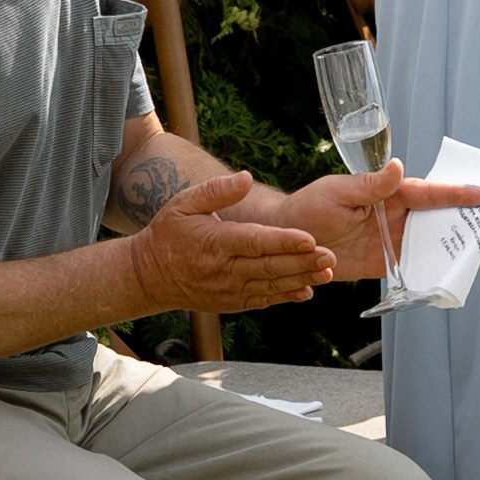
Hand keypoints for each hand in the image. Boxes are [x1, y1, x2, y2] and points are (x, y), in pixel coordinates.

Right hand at [125, 174, 333, 313]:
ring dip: (301, 279)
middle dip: (302, 262)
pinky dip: (285, 296)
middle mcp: (224, 270)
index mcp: (214, 242)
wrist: (149, 276)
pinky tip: (307, 290)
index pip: (254, 241)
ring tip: (327, 272)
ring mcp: (228, 290)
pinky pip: (263, 300)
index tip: (309, 238)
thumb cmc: (169, 233)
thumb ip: (217, 190)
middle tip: (330, 256)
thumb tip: (246, 177)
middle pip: (269, 266)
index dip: (283, 241)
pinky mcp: (232, 302)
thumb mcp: (184, 203)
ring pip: (270, 285)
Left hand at [284, 160, 479, 279]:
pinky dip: (428, 271)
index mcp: (385, 193)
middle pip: (434, 217)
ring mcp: (390, 241)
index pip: (425, 192)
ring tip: (476, 251)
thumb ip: (369, 185)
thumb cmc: (309, 208)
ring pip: (427, 242)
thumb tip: (397, 168)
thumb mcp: (337, 192)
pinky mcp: (383, 264)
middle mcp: (393, 216)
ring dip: (449, 246)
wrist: (288, 243)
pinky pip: (411, 267)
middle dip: (461, 218)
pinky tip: (446, 277)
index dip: (453, 193)